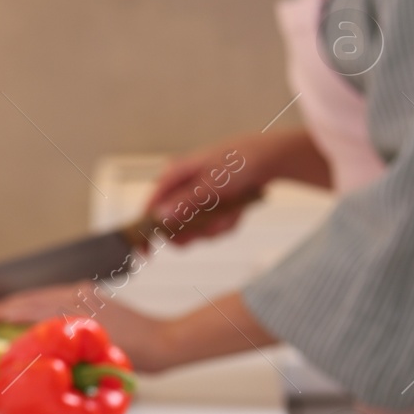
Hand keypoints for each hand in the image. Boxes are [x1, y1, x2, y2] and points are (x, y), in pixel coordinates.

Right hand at [0, 283, 176, 372]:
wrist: (164, 341)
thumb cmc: (135, 355)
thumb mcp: (98, 356)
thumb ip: (70, 352)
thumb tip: (42, 358)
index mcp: (76, 311)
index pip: (32, 308)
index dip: (6, 313)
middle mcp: (78, 296)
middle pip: (33, 298)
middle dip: (7, 306)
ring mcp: (86, 293)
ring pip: (44, 294)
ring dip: (20, 302)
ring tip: (1, 311)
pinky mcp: (93, 295)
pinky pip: (58, 295)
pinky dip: (39, 300)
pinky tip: (31, 307)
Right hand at [145, 129, 327, 246]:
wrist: (268, 159)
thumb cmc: (236, 162)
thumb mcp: (209, 183)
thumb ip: (184, 202)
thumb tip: (159, 216)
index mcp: (172, 178)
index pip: (149, 209)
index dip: (146, 232)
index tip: (147, 253)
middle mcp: (180, 191)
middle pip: (175, 226)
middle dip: (197, 230)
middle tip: (214, 224)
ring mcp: (196, 201)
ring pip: (197, 231)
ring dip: (216, 226)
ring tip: (232, 210)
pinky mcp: (211, 209)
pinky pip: (212, 228)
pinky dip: (226, 223)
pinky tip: (237, 210)